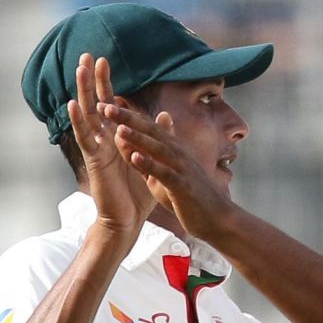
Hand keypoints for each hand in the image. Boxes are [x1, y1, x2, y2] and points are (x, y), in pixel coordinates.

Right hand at [68, 54, 152, 237]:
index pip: (110, 103)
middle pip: (95, 102)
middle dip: (91, 79)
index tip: (103, 59)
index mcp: (115, 136)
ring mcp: (96, 148)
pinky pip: (84, 138)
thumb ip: (156, 134)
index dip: (105, 82)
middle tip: (86, 54)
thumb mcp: (151, 157)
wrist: (128, 217)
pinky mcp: (93, 160)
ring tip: (78, 70)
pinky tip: (73, 104)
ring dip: (82, 91)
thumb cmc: (137, 190)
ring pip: (86, 115)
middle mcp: (103, 138)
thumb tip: (163, 113)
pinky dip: (79, 121)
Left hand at [104, 99, 233, 242]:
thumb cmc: (190, 195)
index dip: (127, 115)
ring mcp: (182, 168)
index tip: (106, 104)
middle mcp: (178, 153)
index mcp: (173, 149)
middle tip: (105, 106)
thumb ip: (149, 158)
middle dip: (128, 118)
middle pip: (151, 131)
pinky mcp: (183, 185)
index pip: (147, 128)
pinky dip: (150, 164)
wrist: (216, 217)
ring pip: (157, 148)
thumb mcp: (167, 173)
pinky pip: (164, 173)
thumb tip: (134, 148)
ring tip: (119, 127)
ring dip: (138, 137)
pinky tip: (135, 157)